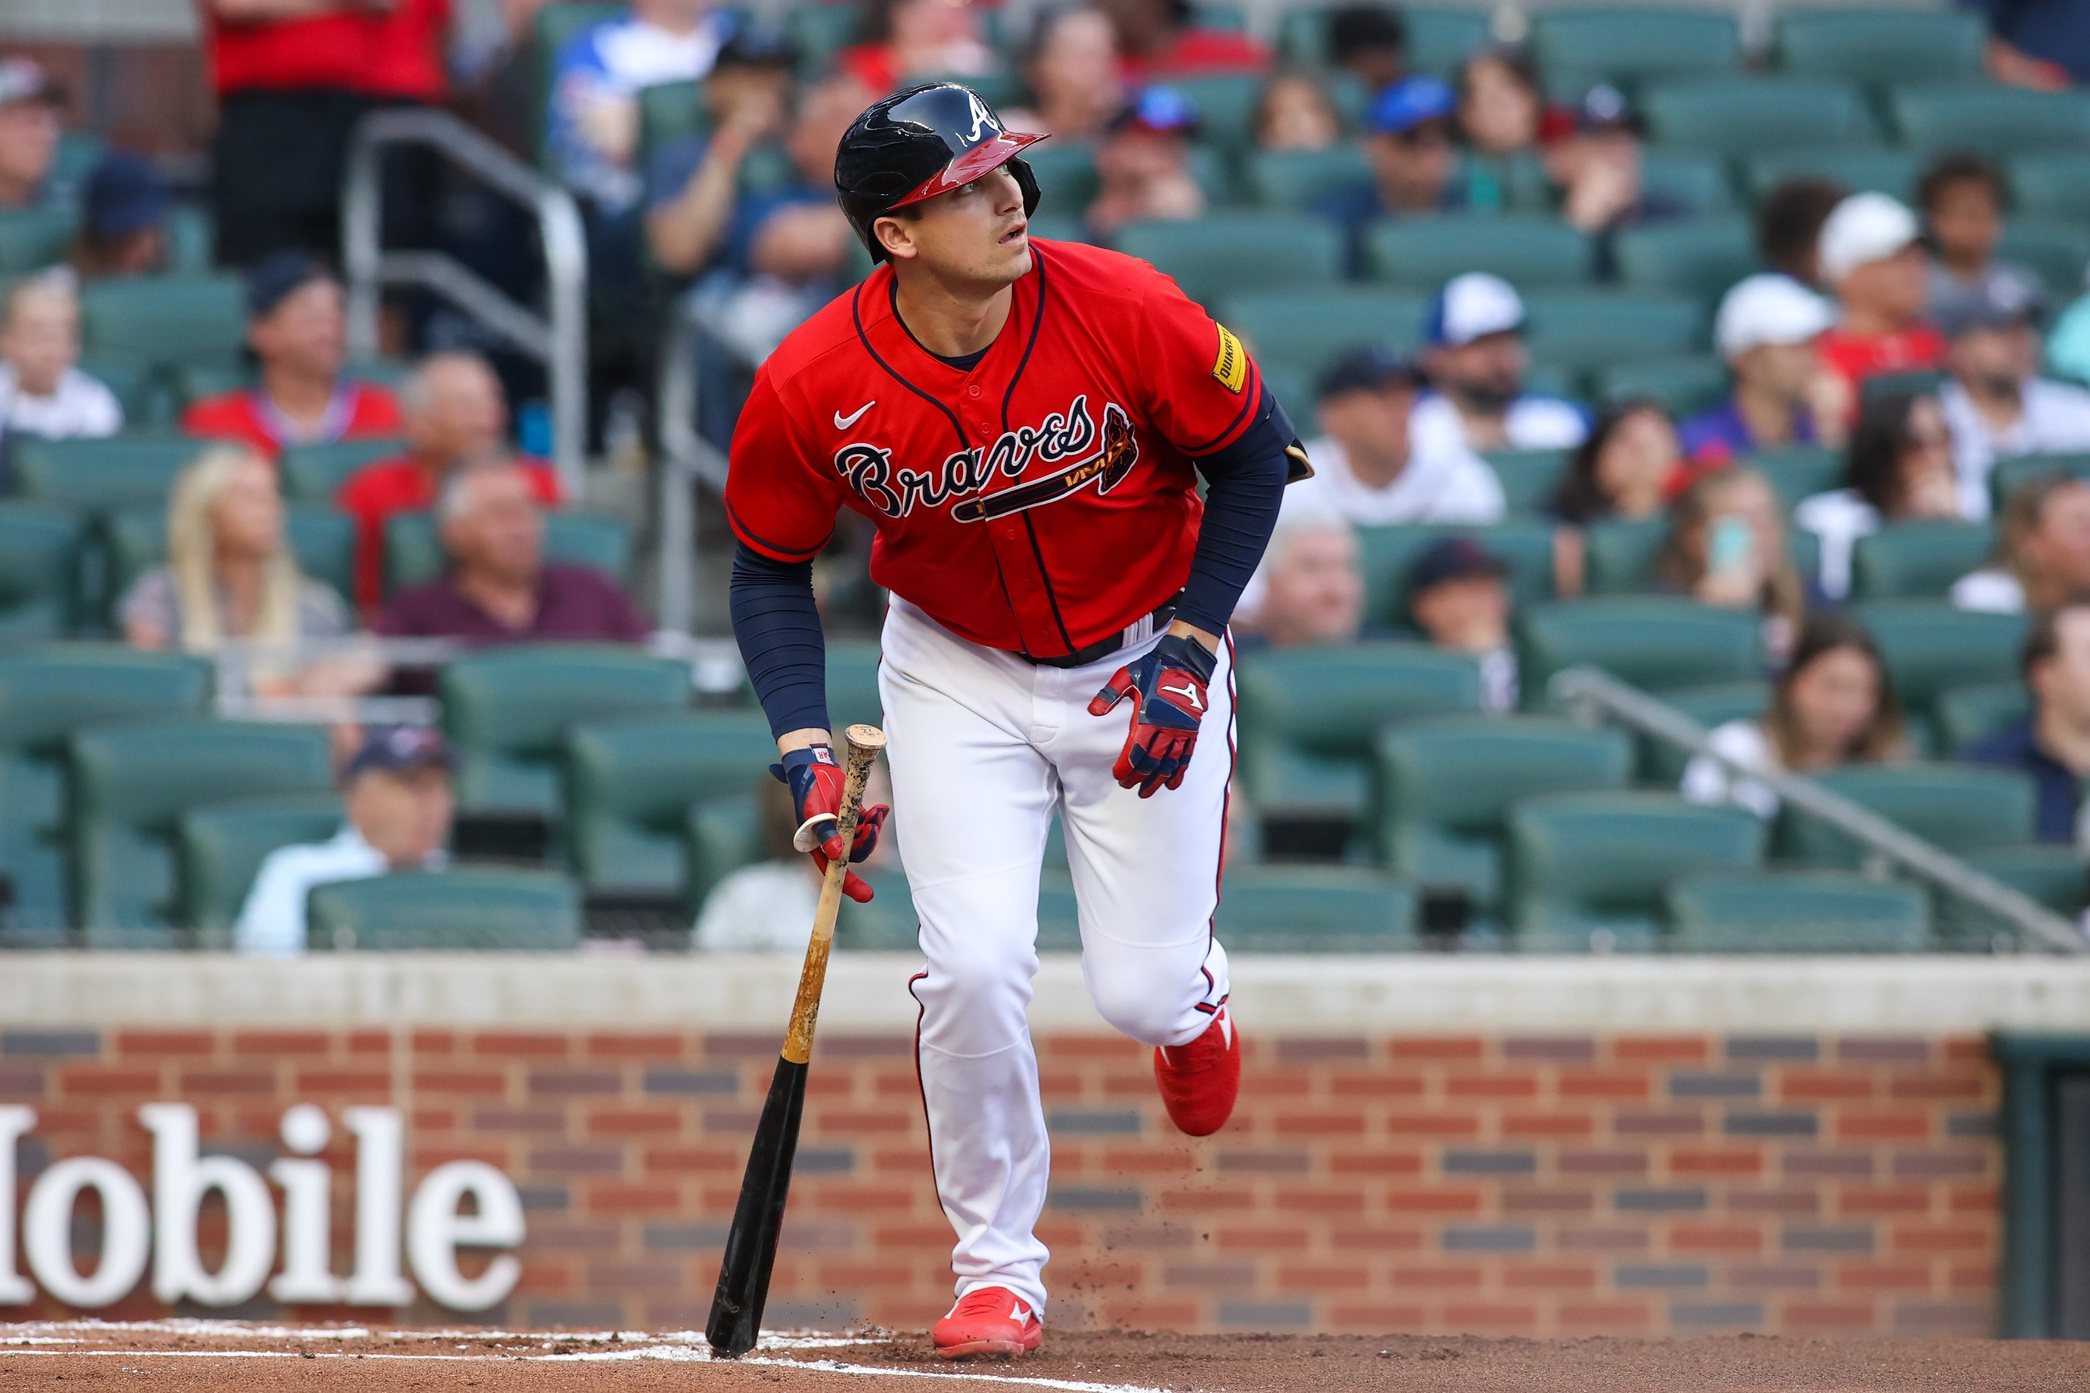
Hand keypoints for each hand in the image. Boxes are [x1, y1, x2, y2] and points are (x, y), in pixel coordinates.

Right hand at [772, 745, 889, 902]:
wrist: (815, 767)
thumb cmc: (810, 790)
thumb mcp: (814, 812)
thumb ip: (826, 832)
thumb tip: (839, 854)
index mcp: (818, 846)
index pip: (834, 872)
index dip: (850, 885)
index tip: (868, 896)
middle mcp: (832, 841)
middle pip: (856, 855)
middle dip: (868, 843)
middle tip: (872, 827)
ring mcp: (844, 829)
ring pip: (865, 840)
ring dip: (874, 829)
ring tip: (876, 812)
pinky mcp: (854, 816)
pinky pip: (869, 824)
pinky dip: (877, 818)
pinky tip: (880, 808)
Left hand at [1087, 631, 1216, 797]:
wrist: (1186, 661)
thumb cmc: (1154, 668)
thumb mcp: (1126, 677)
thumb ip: (1108, 695)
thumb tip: (1093, 711)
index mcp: (1147, 717)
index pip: (1135, 751)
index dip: (1125, 767)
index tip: (1118, 776)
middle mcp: (1166, 728)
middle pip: (1151, 762)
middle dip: (1138, 777)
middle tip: (1128, 786)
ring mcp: (1181, 731)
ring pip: (1169, 764)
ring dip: (1157, 781)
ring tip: (1147, 792)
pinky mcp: (1192, 731)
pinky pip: (1186, 757)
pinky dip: (1179, 773)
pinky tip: (1172, 784)